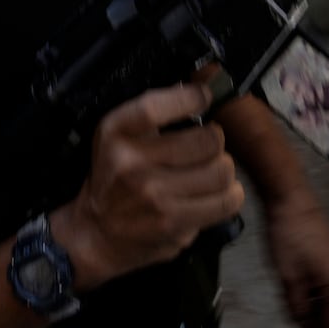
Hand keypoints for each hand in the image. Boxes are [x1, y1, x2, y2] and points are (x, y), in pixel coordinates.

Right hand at [50, 83, 243, 293]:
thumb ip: (156, 115)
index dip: (190, 98)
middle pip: (206, 140)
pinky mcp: (173, 224)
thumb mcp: (119, 136)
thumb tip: (206, 94)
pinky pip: (225, 202)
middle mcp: (131, 163)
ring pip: (221, 172)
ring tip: (214, 171)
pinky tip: (219, 193)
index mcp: (115, 132)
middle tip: (208, 146)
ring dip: (224, 169)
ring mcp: (153, 197)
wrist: (97, 232)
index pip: (154, 107)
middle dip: (215, 140)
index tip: (205, 96)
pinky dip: (231, 195)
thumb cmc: (116, 177)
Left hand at [261, 193, 328, 327]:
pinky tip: (296, 288)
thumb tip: (306, 325)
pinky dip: (316, 296)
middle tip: (296, 324)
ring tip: (290, 300)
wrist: (290, 198)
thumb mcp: (288, 278)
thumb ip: (297, 307)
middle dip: (319, 326)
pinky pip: (328, 287)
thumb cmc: (288, 236)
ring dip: (315, 310)